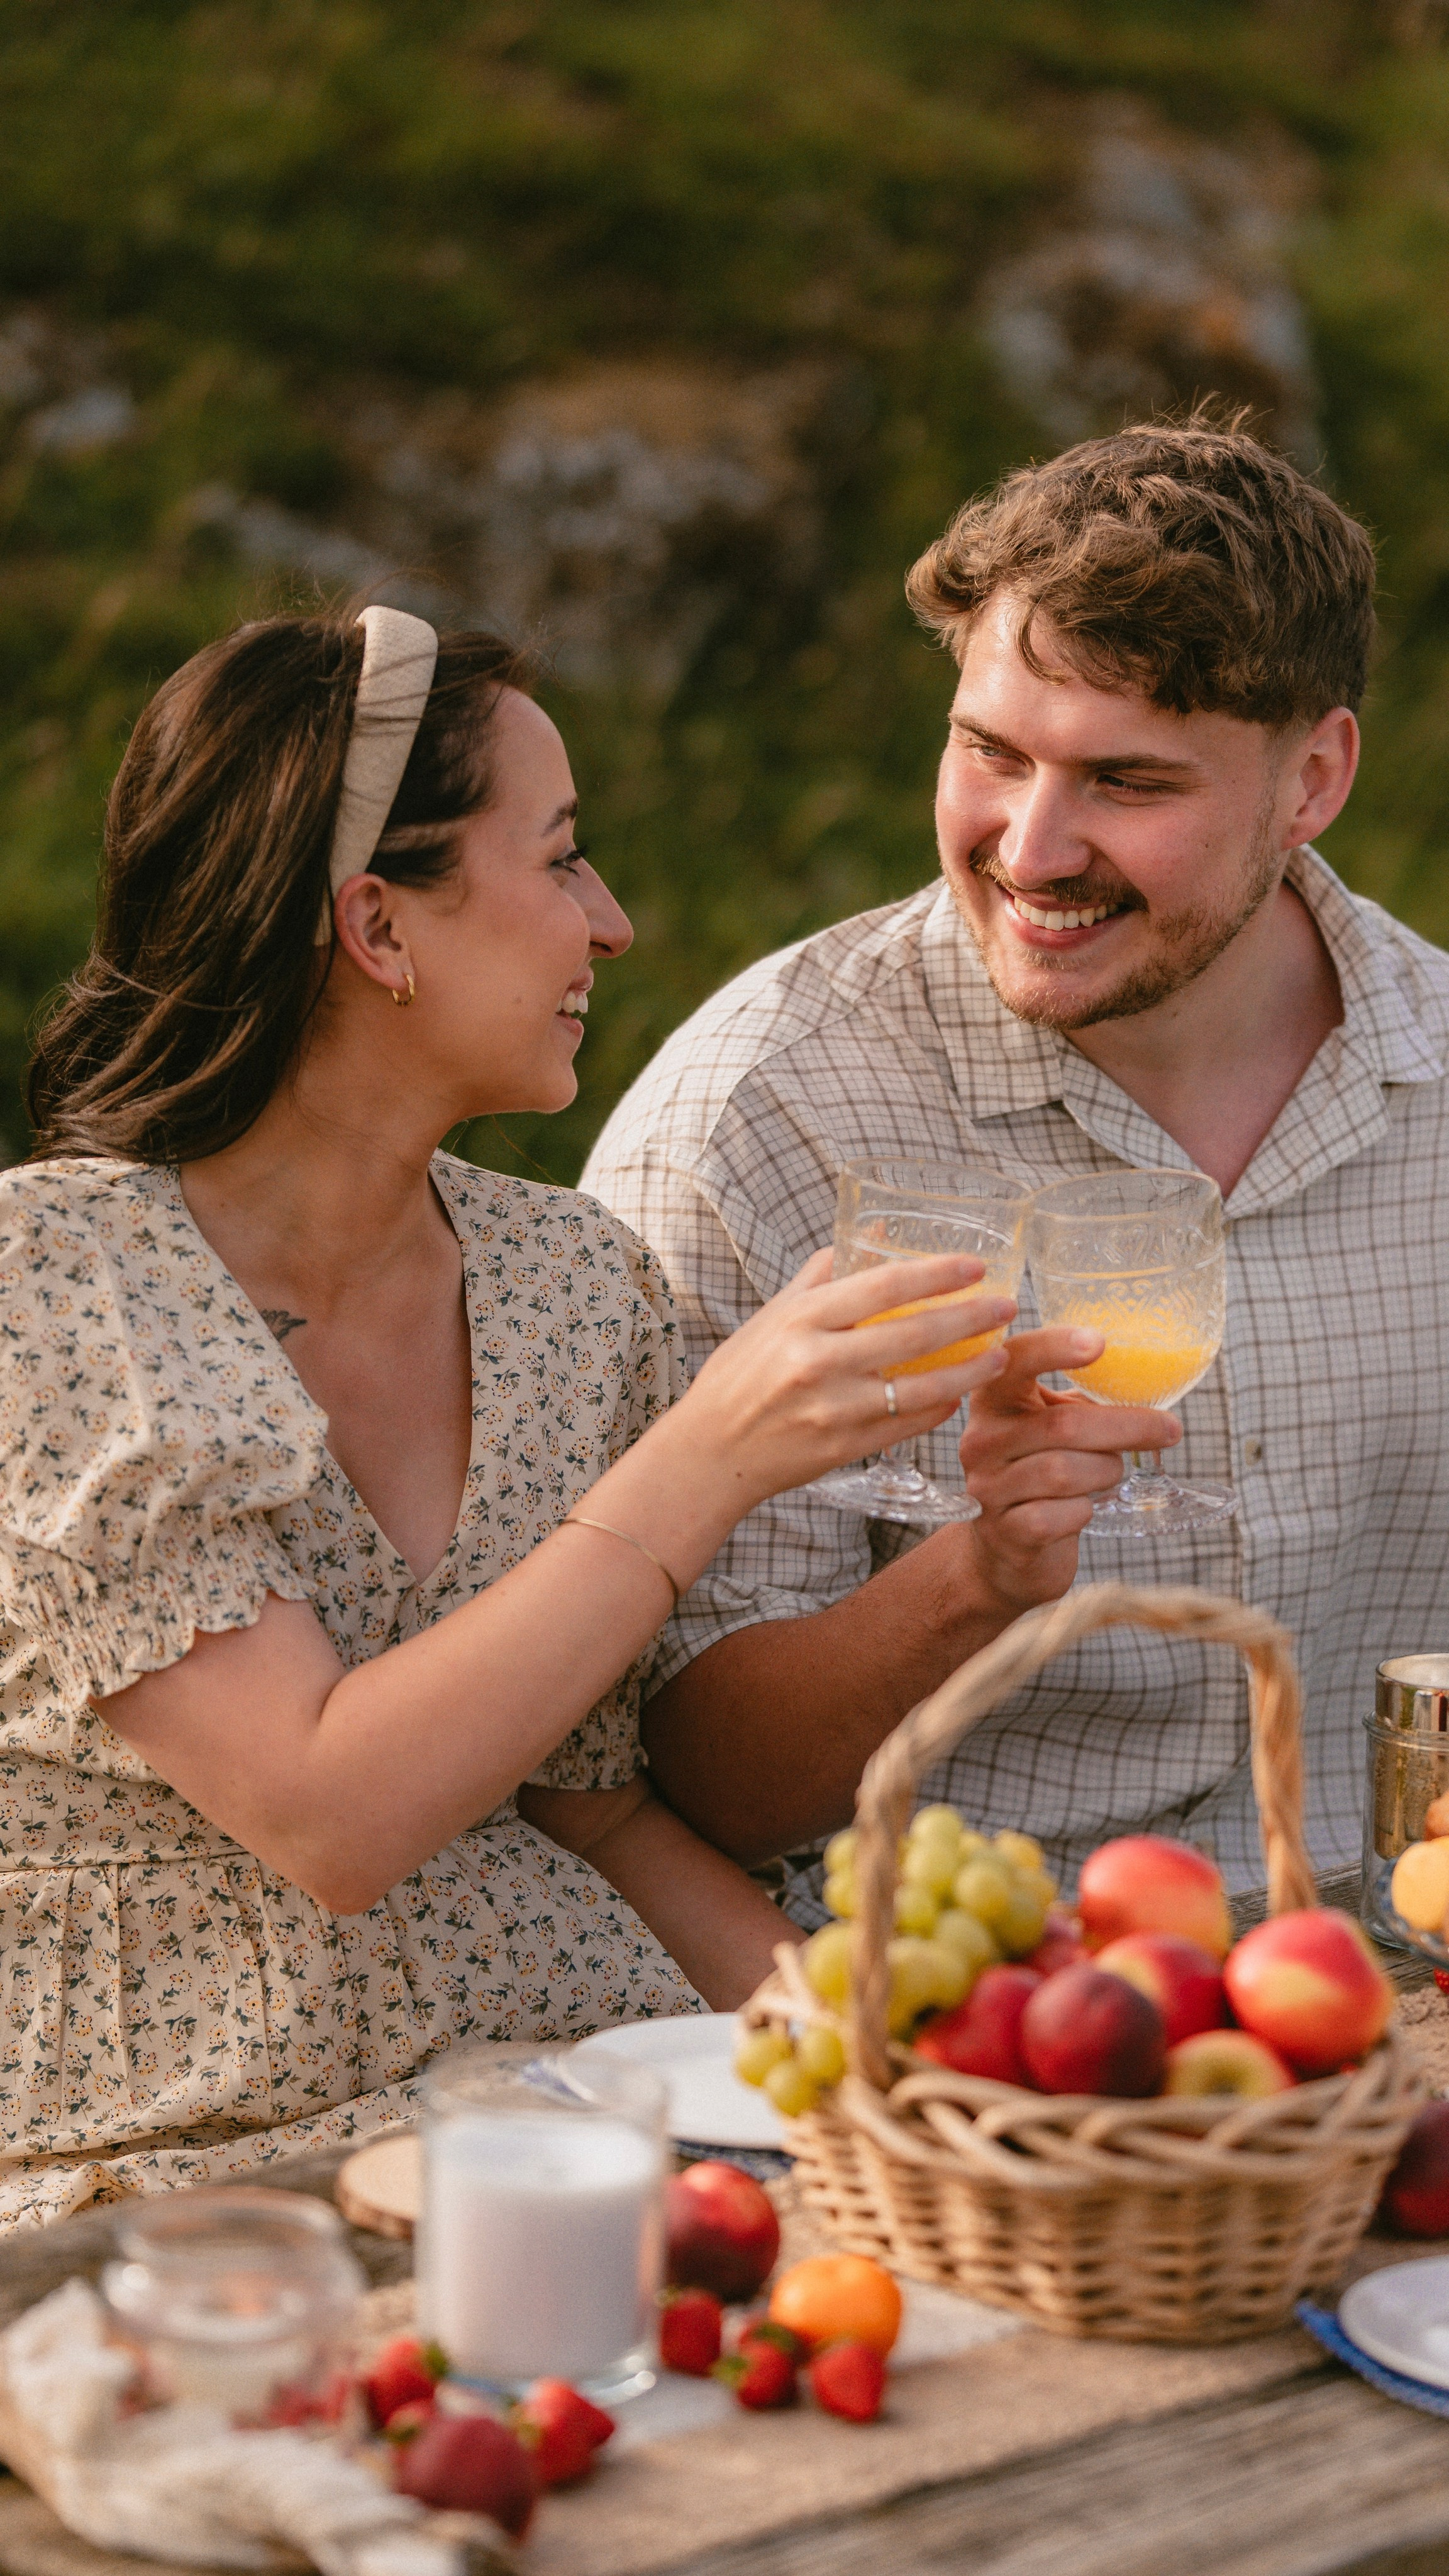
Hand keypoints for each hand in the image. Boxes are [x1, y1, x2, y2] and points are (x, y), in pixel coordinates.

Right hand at [677, 1247, 1017, 1512]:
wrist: (709, 1452)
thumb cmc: (739, 1377)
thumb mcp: (772, 1316)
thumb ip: (823, 1274)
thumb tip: (875, 1229)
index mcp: (800, 1321)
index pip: (882, 1286)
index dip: (936, 1274)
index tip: (975, 1266)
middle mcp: (818, 1363)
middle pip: (914, 1334)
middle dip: (970, 1318)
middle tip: (1006, 1306)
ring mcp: (834, 1409)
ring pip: (923, 1385)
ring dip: (970, 1370)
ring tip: (998, 1355)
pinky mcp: (845, 1448)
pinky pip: (908, 1424)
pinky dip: (940, 1407)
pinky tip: (959, 1393)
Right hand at [958, 1327, 1181, 1612]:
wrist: (1007, 1550)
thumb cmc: (1041, 1474)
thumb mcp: (1051, 1428)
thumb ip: (1082, 1405)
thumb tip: (1147, 1391)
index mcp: (994, 1399)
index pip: (1015, 1360)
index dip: (1055, 1347)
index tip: (1099, 1342)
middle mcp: (982, 1440)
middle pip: (1062, 1424)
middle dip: (1127, 1426)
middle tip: (1169, 1428)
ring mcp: (988, 1488)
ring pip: (1065, 1471)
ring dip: (1106, 1471)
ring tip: (1110, 1473)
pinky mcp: (1005, 1532)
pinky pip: (1061, 1515)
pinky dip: (1085, 1511)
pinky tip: (1082, 1509)